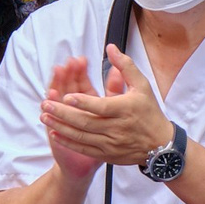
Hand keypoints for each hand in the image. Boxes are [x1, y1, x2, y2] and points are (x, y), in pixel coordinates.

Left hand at [42, 45, 176, 168]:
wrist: (160, 144)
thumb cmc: (149, 112)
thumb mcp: (142, 86)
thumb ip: (125, 66)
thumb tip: (110, 48)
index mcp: (126, 109)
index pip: (101, 106)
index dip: (83, 102)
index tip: (66, 96)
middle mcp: (118, 128)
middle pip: (86, 122)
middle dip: (63, 113)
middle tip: (45, 104)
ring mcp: (111, 143)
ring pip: (81, 136)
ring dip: (61, 126)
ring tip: (44, 116)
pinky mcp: (106, 154)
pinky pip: (83, 148)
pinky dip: (68, 141)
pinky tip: (55, 133)